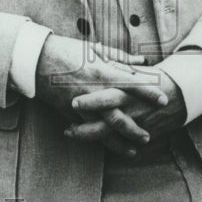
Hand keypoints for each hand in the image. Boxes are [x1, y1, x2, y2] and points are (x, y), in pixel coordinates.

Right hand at [34, 35, 167, 154]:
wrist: (37, 60)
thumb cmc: (68, 51)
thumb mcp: (96, 51)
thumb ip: (121, 58)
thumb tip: (143, 62)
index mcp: (101, 72)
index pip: (131, 84)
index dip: (149, 92)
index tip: (164, 100)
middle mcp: (93, 91)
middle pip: (118, 115)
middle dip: (134, 128)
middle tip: (149, 137)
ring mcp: (80, 105)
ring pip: (103, 129)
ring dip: (119, 142)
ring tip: (133, 150)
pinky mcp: (68, 113)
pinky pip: (87, 130)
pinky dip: (99, 140)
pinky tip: (109, 147)